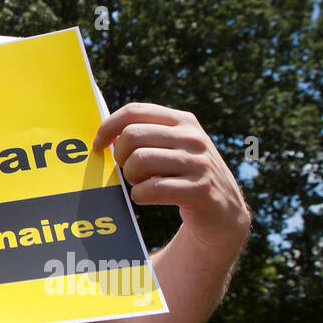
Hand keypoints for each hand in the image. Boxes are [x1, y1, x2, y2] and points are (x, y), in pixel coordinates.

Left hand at [92, 102, 250, 246]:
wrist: (224, 211)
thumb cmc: (185, 176)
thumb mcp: (173, 148)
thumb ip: (146, 135)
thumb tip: (104, 135)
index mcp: (183, 121)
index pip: (134, 111)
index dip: (109, 126)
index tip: (98, 144)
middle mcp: (193, 138)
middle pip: (132, 135)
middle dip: (120, 156)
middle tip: (127, 170)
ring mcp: (198, 163)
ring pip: (139, 160)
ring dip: (130, 176)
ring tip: (139, 183)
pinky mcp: (199, 189)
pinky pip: (151, 189)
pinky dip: (139, 195)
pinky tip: (145, 197)